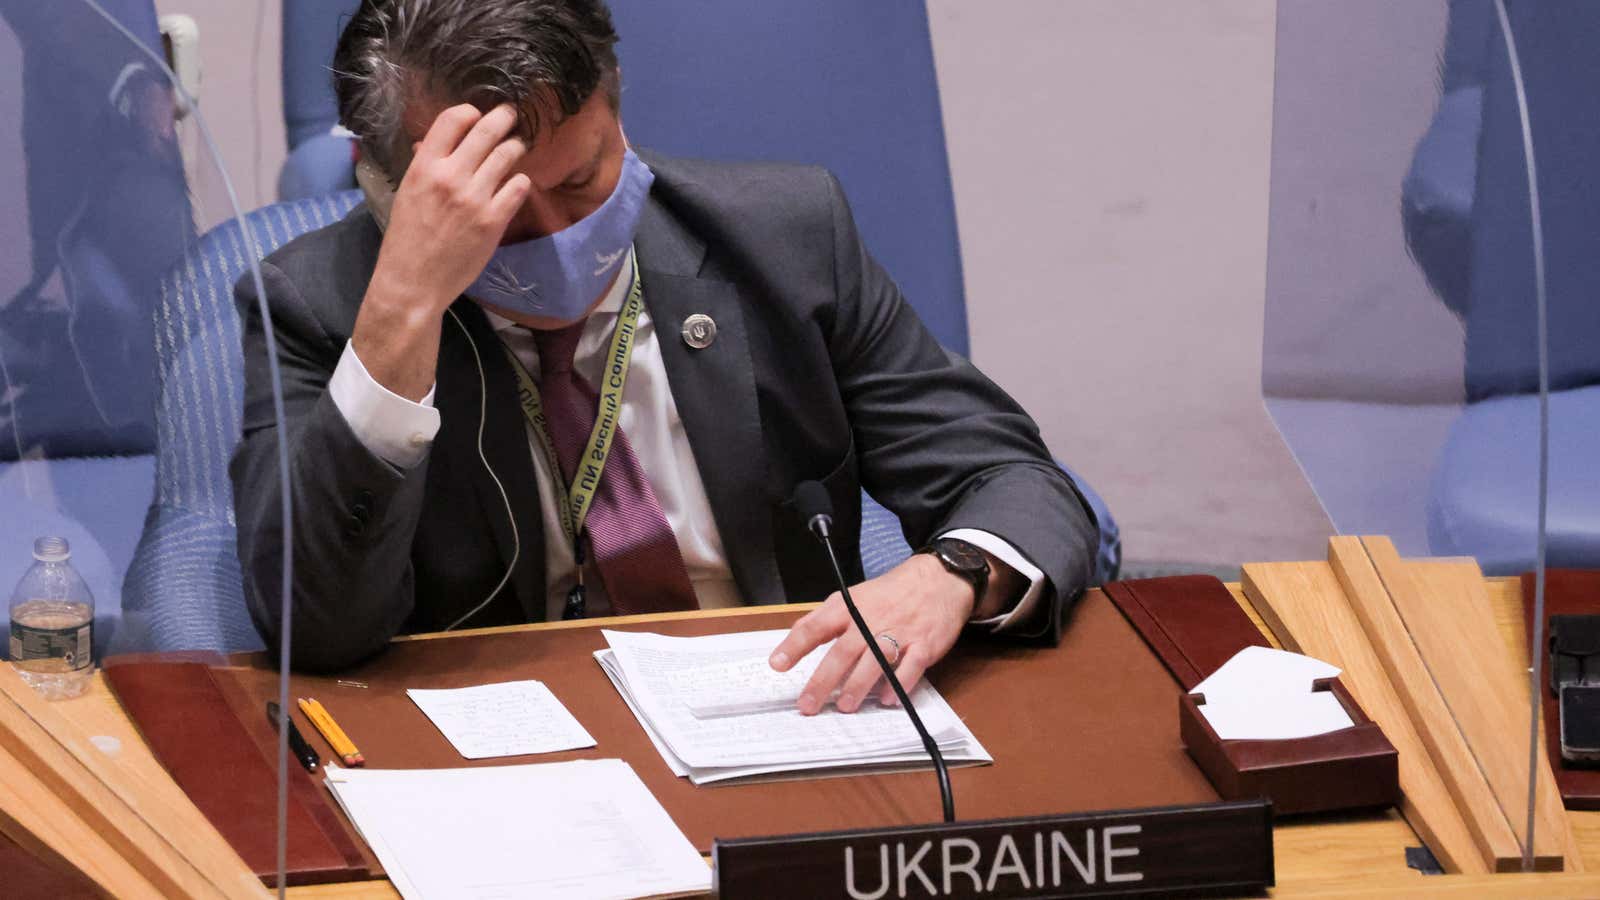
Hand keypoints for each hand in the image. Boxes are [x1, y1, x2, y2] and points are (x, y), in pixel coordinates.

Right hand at [351, 104, 530, 398]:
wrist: (413, 282)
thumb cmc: (406, 238)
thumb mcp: (407, 193)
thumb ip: (424, 165)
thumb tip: (434, 143)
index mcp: (424, 167)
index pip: (452, 119)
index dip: (469, 112)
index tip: (477, 116)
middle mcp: (450, 176)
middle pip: (486, 130)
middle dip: (504, 118)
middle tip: (510, 115)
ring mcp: (475, 198)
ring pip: (508, 154)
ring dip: (515, 147)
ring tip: (516, 148)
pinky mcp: (494, 220)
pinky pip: (518, 187)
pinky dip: (521, 181)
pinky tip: (516, 184)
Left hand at [768, 553, 976, 714]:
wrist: (938, 580)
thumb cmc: (890, 594)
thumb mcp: (853, 596)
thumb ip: (825, 618)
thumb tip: (795, 637)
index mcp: (849, 607)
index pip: (816, 626)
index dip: (794, 646)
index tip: (777, 665)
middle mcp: (871, 619)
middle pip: (843, 651)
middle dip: (823, 680)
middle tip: (808, 704)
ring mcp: (899, 631)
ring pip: (875, 660)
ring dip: (858, 685)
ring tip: (845, 706)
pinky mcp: (924, 644)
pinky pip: (910, 666)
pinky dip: (898, 684)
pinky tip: (887, 698)